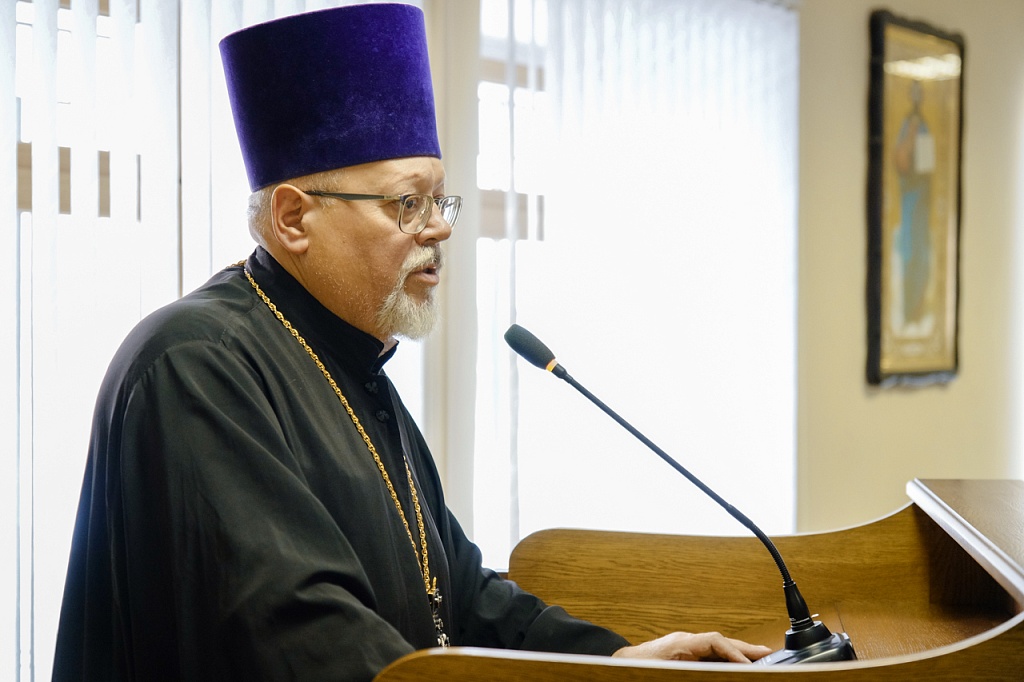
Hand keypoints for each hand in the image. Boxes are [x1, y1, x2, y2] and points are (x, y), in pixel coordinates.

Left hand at [612, 631, 771, 662]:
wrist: (615, 665)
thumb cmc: (634, 668)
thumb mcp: (664, 672)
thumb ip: (692, 670)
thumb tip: (717, 668)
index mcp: (680, 643)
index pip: (714, 641)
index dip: (735, 651)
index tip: (750, 663)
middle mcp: (684, 641)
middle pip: (720, 641)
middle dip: (745, 648)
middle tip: (769, 655)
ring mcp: (684, 646)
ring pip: (716, 646)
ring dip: (737, 653)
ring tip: (760, 659)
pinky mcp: (683, 653)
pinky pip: (709, 652)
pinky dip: (725, 657)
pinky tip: (736, 665)